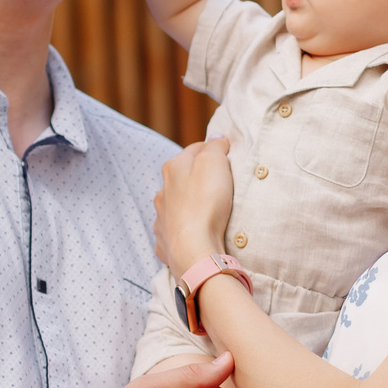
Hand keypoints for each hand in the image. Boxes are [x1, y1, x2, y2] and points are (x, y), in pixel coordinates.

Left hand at [155, 137, 235, 277]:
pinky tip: (193, 234)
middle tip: (218, 184)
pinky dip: (182, 230)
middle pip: (182, 178)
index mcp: (172, 169)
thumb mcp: (215, 163)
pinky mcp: (165, 242)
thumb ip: (214, 147)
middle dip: (197, 178)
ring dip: (187, 205)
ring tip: (206, 211)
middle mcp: (162, 192)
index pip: (194, 150)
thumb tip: (215, 137)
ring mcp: (161, 218)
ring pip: (174, 205)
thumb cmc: (206, 203)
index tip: (226, 155)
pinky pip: (173, 231)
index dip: (211, 150)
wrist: (194, 250)